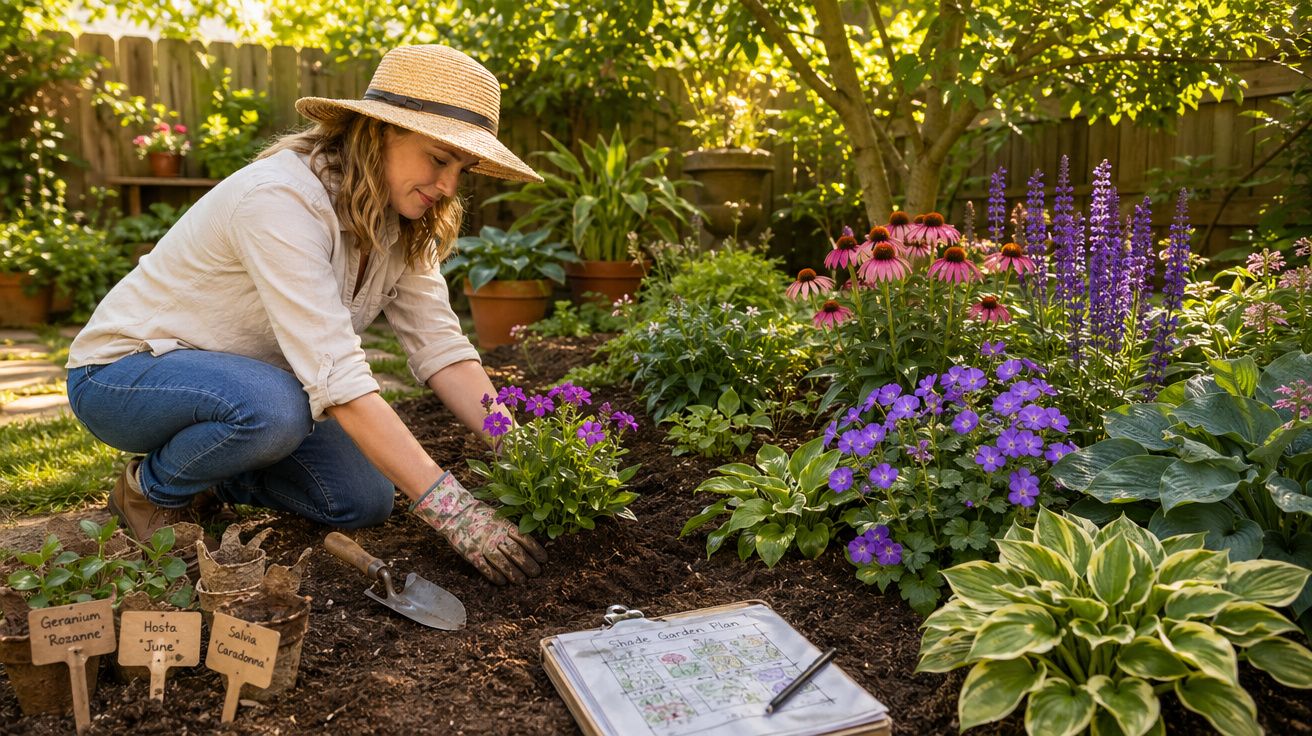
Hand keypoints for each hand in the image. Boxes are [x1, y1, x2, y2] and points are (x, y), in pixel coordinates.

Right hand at [411, 472, 546, 584]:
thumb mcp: (499, 516)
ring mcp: (483, 545)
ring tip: (522, 581)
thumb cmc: (480, 515)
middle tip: (536, 573)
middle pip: (516, 552)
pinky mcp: (472, 554)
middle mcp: (496, 535)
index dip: (535, 550)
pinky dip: (494, 576)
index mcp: (504, 524)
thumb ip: (511, 528)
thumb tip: (527, 540)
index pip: (524, 539)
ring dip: (514, 573)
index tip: (543, 559)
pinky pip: (485, 568)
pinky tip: (502, 582)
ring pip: (502, 562)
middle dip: (528, 564)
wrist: (456, 513)